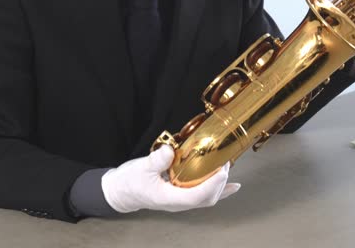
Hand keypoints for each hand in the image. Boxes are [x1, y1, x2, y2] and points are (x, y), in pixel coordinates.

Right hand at [101, 145, 239, 213]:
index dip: (212, 185)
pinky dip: (220, 189)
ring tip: (227, 166)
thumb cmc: (129, 182)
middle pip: (206, 198)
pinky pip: (204, 194)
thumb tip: (169, 151)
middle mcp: (178, 203)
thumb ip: (156, 160)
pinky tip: (233, 185)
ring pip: (207, 198)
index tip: (222, 172)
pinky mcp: (182, 194)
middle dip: (220, 182)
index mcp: (168, 198)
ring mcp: (181, 200)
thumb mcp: (140, 168)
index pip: (195, 197)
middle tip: (225, 163)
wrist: (121, 191)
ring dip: (220, 184)